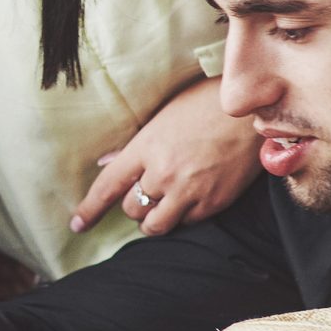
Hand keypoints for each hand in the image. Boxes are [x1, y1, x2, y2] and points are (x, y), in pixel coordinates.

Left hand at [71, 76, 259, 236]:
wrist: (253, 112)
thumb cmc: (205, 106)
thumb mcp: (162, 117)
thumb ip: (134, 145)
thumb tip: (106, 162)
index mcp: (145, 148)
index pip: (107, 186)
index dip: (89, 210)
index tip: (78, 225)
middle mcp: (163, 173)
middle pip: (131, 208)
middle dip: (134, 204)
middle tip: (147, 191)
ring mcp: (189, 191)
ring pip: (156, 224)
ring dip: (153, 219)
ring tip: (162, 205)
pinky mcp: (213, 203)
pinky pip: (187, 223)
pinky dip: (183, 216)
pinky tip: (191, 198)